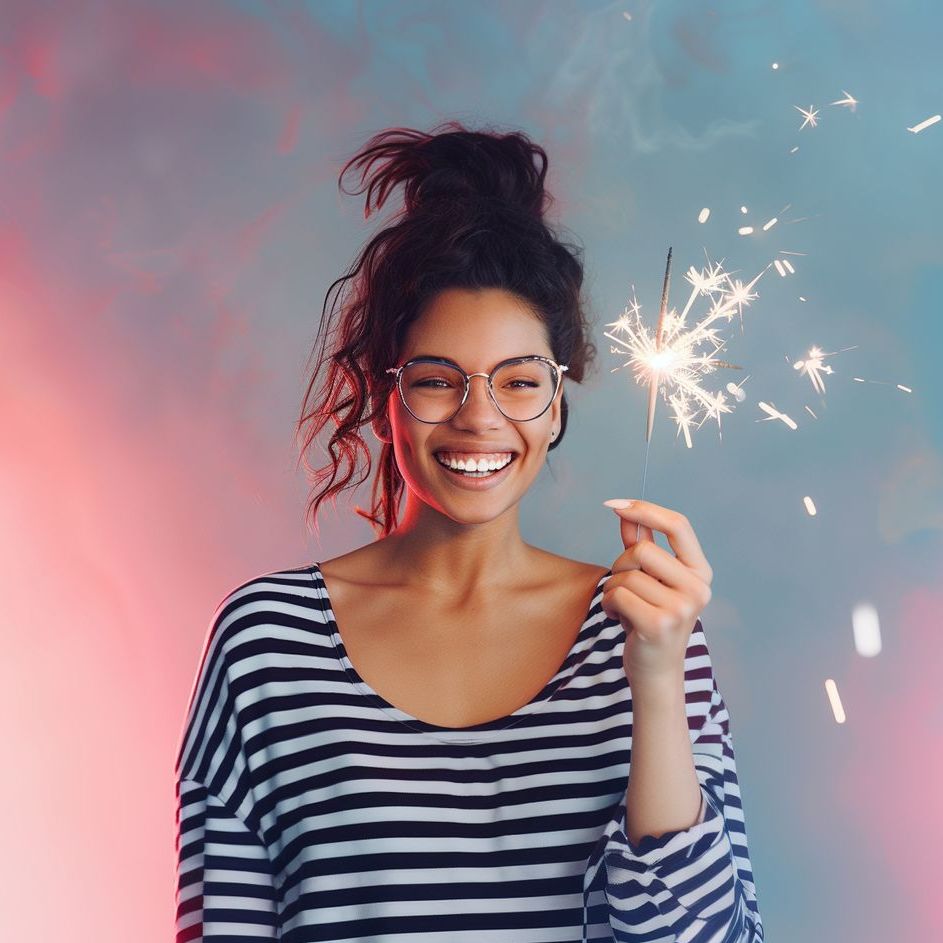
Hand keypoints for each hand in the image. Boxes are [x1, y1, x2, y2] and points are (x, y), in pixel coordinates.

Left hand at [601, 499, 713, 686]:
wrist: (656, 672)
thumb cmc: (650, 619)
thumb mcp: (651, 580)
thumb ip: (642, 544)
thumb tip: (625, 511)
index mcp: (700, 572)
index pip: (678, 525)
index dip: (645, 509)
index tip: (614, 504)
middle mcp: (698, 588)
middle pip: (642, 549)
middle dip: (621, 564)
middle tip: (625, 587)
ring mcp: (681, 608)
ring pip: (625, 574)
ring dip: (613, 589)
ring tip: (624, 607)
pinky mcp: (658, 624)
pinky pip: (617, 595)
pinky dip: (609, 605)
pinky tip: (620, 619)